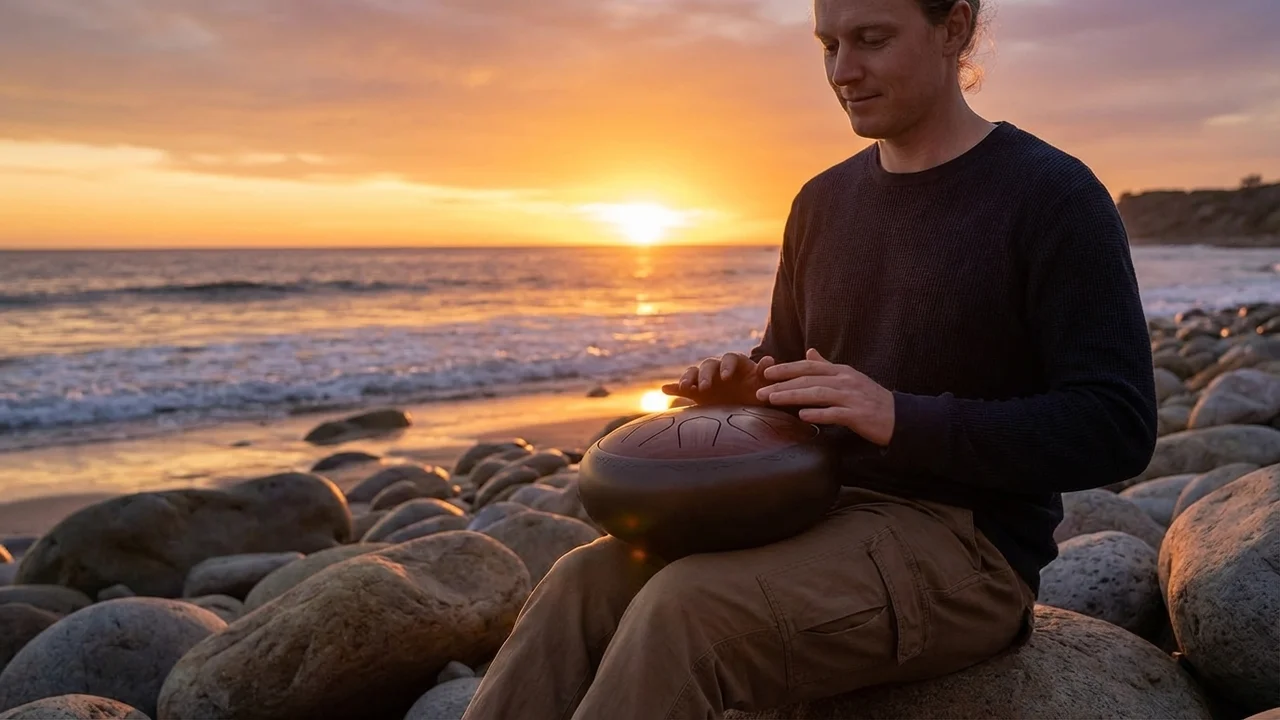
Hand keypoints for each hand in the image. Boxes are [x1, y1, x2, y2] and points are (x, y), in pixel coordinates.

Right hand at [661, 352, 776, 406]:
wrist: (747, 411)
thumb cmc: (758, 395)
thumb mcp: (763, 387)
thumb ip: (765, 374)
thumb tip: (770, 360)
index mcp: (735, 364)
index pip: (729, 358)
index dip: (726, 366)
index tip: (726, 377)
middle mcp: (718, 369)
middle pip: (708, 365)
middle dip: (705, 375)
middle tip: (705, 387)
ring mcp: (706, 380)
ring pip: (693, 373)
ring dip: (687, 378)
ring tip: (685, 388)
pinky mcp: (696, 393)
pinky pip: (683, 388)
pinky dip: (674, 388)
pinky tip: (665, 389)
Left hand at [755, 348, 895, 445]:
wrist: (899, 417)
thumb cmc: (870, 399)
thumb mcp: (849, 378)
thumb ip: (827, 366)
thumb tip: (808, 352)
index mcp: (841, 371)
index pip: (809, 366)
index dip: (786, 369)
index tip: (766, 374)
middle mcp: (845, 381)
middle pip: (809, 379)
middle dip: (782, 385)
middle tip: (760, 392)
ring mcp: (852, 397)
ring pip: (817, 394)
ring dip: (793, 396)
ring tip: (773, 401)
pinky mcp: (858, 415)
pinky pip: (835, 413)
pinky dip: (818, 414)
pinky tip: (803, 416)